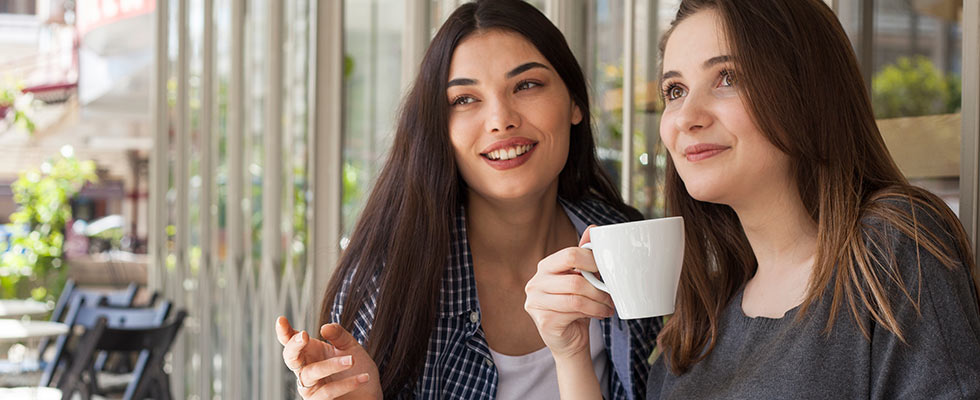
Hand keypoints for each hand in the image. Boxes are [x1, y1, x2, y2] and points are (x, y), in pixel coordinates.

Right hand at [276, 316, 382, 398]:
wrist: (370, 393)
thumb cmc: (358, 369)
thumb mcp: (351, 347)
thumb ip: (338, 335)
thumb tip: (324, 327)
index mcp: (311, 352)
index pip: (292, 341)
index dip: (284, 332)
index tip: (281, 320)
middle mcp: (306, 369)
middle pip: (290, 357)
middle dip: (294, 345)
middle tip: (304, 335)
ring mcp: (310, 387)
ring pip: (311, 373)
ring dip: (331, 365)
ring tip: (352, 360)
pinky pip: (327, 392)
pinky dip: (346, 384)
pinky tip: (363, 378)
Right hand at [524, 226, 614, 359]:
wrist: (569, 339)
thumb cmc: (576, 307)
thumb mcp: (582, 278)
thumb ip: (585, 255)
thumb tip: (594, 228)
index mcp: (545, 267)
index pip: (569, 255)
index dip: (592, 261)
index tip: (606, 271)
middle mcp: (535, 282)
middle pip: (574, 279)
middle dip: (598, 288)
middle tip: (611, 295)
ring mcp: (535, 302)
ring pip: (576, 297)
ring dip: (598, 303)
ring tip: (608, 306)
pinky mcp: (543, 320)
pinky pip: (573, 312)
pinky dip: (593, 313)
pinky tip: (600, 315)